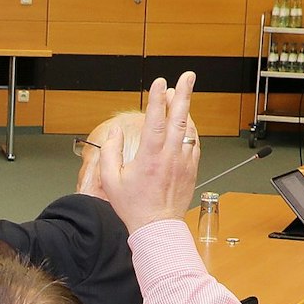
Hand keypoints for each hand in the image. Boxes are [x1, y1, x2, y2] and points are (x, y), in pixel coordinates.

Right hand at [98, 72, 198, 232]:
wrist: (157, 226)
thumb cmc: (134, 206)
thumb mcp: (110, 180)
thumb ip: (109, 152)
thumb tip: (114, 131)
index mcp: (149, 157)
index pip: (155, 121)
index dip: (157, 99)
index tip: (159, 83)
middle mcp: (170, 156)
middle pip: (179, 118)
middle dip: (182, 94)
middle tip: (187, 77)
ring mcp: (183, 161)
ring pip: (188, 128)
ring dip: (185, 109)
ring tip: (181, 93)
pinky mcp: (191, 168)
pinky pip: (193, 142)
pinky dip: (190, 128)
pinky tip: (186, 120)